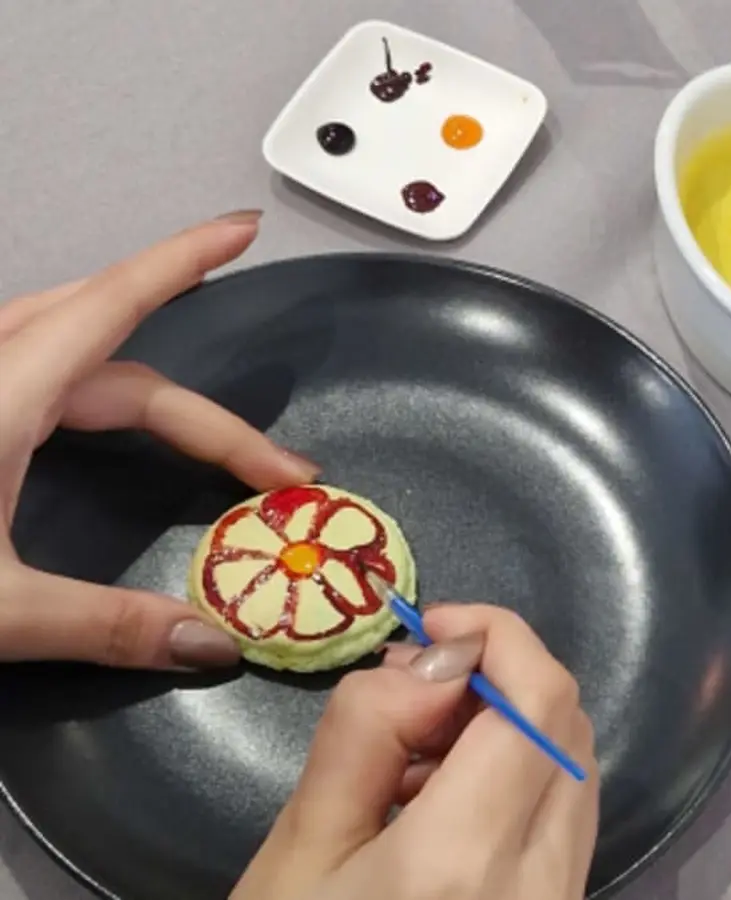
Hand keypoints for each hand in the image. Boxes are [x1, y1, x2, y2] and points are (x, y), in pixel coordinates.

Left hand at [0, 212, 319, 669]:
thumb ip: (107, 625)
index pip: (115, 305)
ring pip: (70, 357)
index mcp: (0, 395)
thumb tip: (214, 645)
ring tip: (203, 436)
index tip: (243, 228)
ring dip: (148, 387)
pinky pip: (34, 371)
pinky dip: (93, 388)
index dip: (184, 261)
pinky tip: (93, 419)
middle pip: (120, 364)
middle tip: (275, 470)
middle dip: (207, 418)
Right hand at [234, 605, 599, 899]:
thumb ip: (366, 734)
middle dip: (501, 675)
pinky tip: (447, 799)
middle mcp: (544, 882)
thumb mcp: (298, 853)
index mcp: (469, 858)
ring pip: (573, 769)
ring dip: (512, 724)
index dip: (498, 634)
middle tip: (416, 684)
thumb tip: (432, 660)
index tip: (432, 626)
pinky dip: (520, 775)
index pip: (540, 698)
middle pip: (568, 724)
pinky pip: (564, 818)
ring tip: (421, 745)